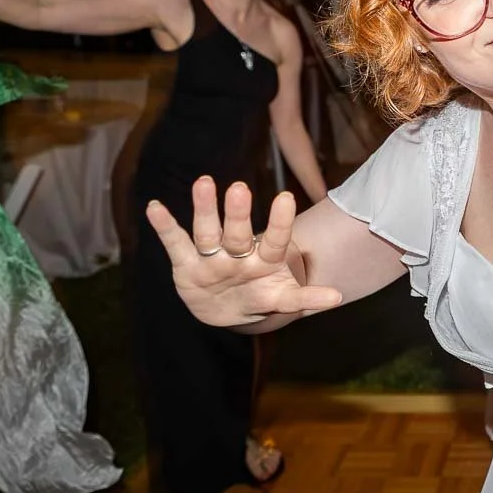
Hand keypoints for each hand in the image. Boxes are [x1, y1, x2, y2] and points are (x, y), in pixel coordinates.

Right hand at [145, 177, 340, 327]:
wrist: (227, 310)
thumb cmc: (259, 295)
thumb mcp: (282, 299)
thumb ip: (303, 297)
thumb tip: (338, 297)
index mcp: (264, 260)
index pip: (274, 240)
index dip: (279, 223)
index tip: (285, 198)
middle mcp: (238, 253)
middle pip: (238, 233)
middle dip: (238, 214)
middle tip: (240, 188)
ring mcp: (212, 257)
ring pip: (208, 231)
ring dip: (205, 209)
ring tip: (203, 182)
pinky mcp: (186, 265)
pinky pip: (175, 243)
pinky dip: (164, 227)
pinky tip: (154, 208)